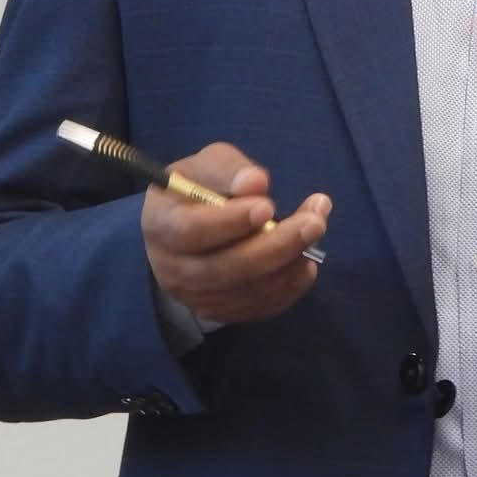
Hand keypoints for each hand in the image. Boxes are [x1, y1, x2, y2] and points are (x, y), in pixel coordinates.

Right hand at [141, 142, 329, 323]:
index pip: (191, 231)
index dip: (230, 222)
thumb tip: (256, 183)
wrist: (182, 228)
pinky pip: (259, 307)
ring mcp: (195, 296)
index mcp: (159, 224)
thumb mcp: (205, 165)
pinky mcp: (220, 312)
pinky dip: (289, 286)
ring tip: (317, 228)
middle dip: (277, 245)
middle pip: (226, 268)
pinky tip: (307, 261)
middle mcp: (171, 268)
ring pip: (248, 290)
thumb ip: (229, 169)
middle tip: (315, 221)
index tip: (268, 205)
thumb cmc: (196, 189)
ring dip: (290, 263)